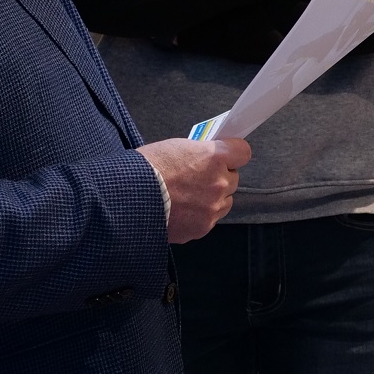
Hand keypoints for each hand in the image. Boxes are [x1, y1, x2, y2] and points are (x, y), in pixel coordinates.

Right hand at [136, 137, 251, 243]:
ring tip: (190, 196)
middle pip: (233, 178)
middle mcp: (219, 182)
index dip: (233, 153)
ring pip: (225, 201)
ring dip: (214, 197)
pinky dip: (201, 214)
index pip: (242, 152)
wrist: (131, 198)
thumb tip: (207, 157)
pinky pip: (211, 218)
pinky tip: (183, 209)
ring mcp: (213, 207)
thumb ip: (199, 152)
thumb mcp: (176, 147)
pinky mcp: (203, 226)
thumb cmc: (148, 168)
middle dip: (220, 176)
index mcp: (213, 157)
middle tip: (199, 176)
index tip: (226, 154)